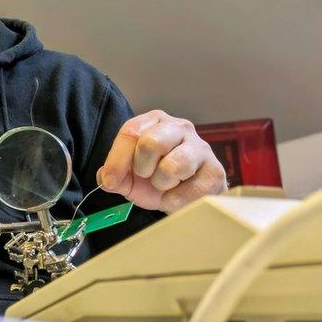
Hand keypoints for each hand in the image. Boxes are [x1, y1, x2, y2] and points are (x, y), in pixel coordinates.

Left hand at [98, 110, 226, 212]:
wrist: (186, 197)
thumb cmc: (156, 178)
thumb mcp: (129, 176)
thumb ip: (112, 175)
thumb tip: (106, 178)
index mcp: (155, 121)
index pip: (131, 131)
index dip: (116, 159)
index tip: (110, 180)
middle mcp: (179, 127)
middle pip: (151, 142)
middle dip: (142, 167)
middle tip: (146, 176)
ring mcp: (201, 147)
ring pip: (172, 166)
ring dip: (161, 184)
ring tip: (165, 185)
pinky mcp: (215, 171)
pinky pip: (191, 190)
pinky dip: (177, 200)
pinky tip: (179, 196)